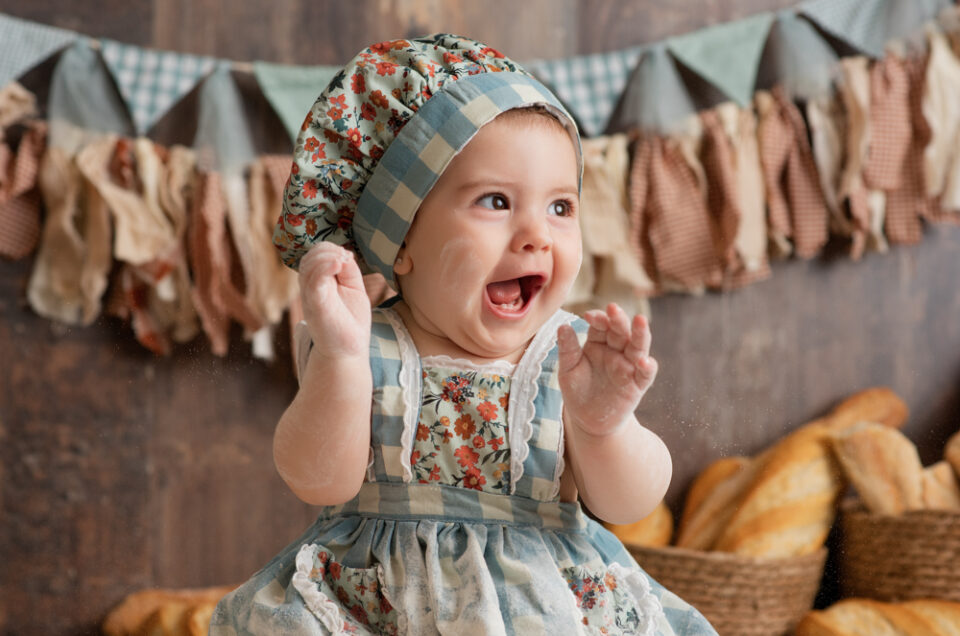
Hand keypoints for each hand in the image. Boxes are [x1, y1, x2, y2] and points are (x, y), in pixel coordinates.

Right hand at [298, 242, 371, 357]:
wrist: (348, 350)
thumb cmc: (350, 321)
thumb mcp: (354, 289)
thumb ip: (349, 271)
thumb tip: (344, 254)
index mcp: (318, 282)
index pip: (315, 255)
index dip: (330, 248)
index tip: (348, 257)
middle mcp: (310, 287)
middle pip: (310, 257)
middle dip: (327, 250)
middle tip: (345, 259)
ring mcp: (311, 296)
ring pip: (309, 266)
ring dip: (327, 256)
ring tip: (342, 262)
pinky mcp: (315, 305)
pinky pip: (313, 281)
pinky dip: (324, 268)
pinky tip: (337, 265)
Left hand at [557, 303, 657, 436]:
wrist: (588, 420)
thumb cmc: (578, 391)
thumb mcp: (568, 369)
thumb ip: (568, 349)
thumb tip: (563, 326)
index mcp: (598, 343)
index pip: (601, 325)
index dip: (598, 318)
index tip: (589, 316)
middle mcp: (615, 351)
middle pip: (620, 331)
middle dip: (618, 319)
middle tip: (613, 308)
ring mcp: (628, 366)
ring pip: (637, 346)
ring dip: (640, 333)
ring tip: (640, 321)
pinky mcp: (637, 384)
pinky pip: (645, 374)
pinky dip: (648, 366)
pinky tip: (644, 361)